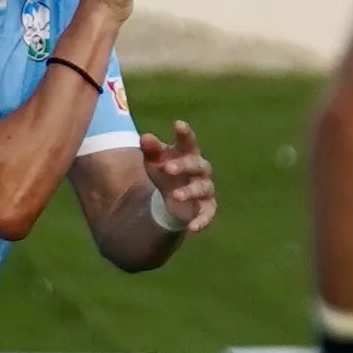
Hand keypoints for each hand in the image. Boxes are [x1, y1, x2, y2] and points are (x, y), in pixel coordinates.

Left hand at [140, 117, 217, 234]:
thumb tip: (144, 137)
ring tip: (176, 195)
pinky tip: (192, 228)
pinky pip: (208, 213)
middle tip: (168, 168)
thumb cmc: (165, 170)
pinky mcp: (206, 207)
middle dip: (184, 165)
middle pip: (197, 164)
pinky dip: (202, 220)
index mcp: (188, 153)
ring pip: (203, 188)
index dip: (185, 134)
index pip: (188, 141)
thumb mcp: (154, 160)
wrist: (171, 197)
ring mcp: (204, 188)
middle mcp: (200, 169)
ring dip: (190, 191)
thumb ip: (151, 149)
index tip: (178, 124)